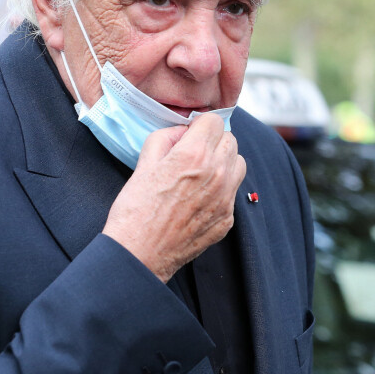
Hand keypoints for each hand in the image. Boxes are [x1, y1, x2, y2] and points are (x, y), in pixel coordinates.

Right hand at [103, 113, 245, 282]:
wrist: (139, 253)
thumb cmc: (136, 209)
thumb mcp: (143, 162)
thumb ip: (165, 137)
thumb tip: (182, 131)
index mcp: (194, 155)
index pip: (215, 120)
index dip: (200, 124)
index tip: (191, 133)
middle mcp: (216, 174)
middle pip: (230, 139)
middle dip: (213, 140)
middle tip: (194, 151)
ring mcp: (225, 198)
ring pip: (238, 163)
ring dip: (224, 161)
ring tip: (201, 171)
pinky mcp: (227, 219)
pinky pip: (233, 191)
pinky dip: (221, 187)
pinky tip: (199, 196)